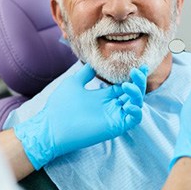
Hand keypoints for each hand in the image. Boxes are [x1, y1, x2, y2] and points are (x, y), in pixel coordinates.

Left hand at [14, 63, 147, 169]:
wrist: (50, 126)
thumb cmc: (59, 106)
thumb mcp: (74, 83)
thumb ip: (86, 73)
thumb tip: (93, 63)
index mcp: (104, 96)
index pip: (125, 86)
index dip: (134, 77)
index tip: (139, 66)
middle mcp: (112, 106)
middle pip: (133, 93)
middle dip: (139, 82)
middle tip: (138, 71)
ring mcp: (114, 116)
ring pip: (136, 104)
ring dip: (137, 93)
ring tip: (127, 85)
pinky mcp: (115, 127)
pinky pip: (133, 120)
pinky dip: (136, 111)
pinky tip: (128, 104)